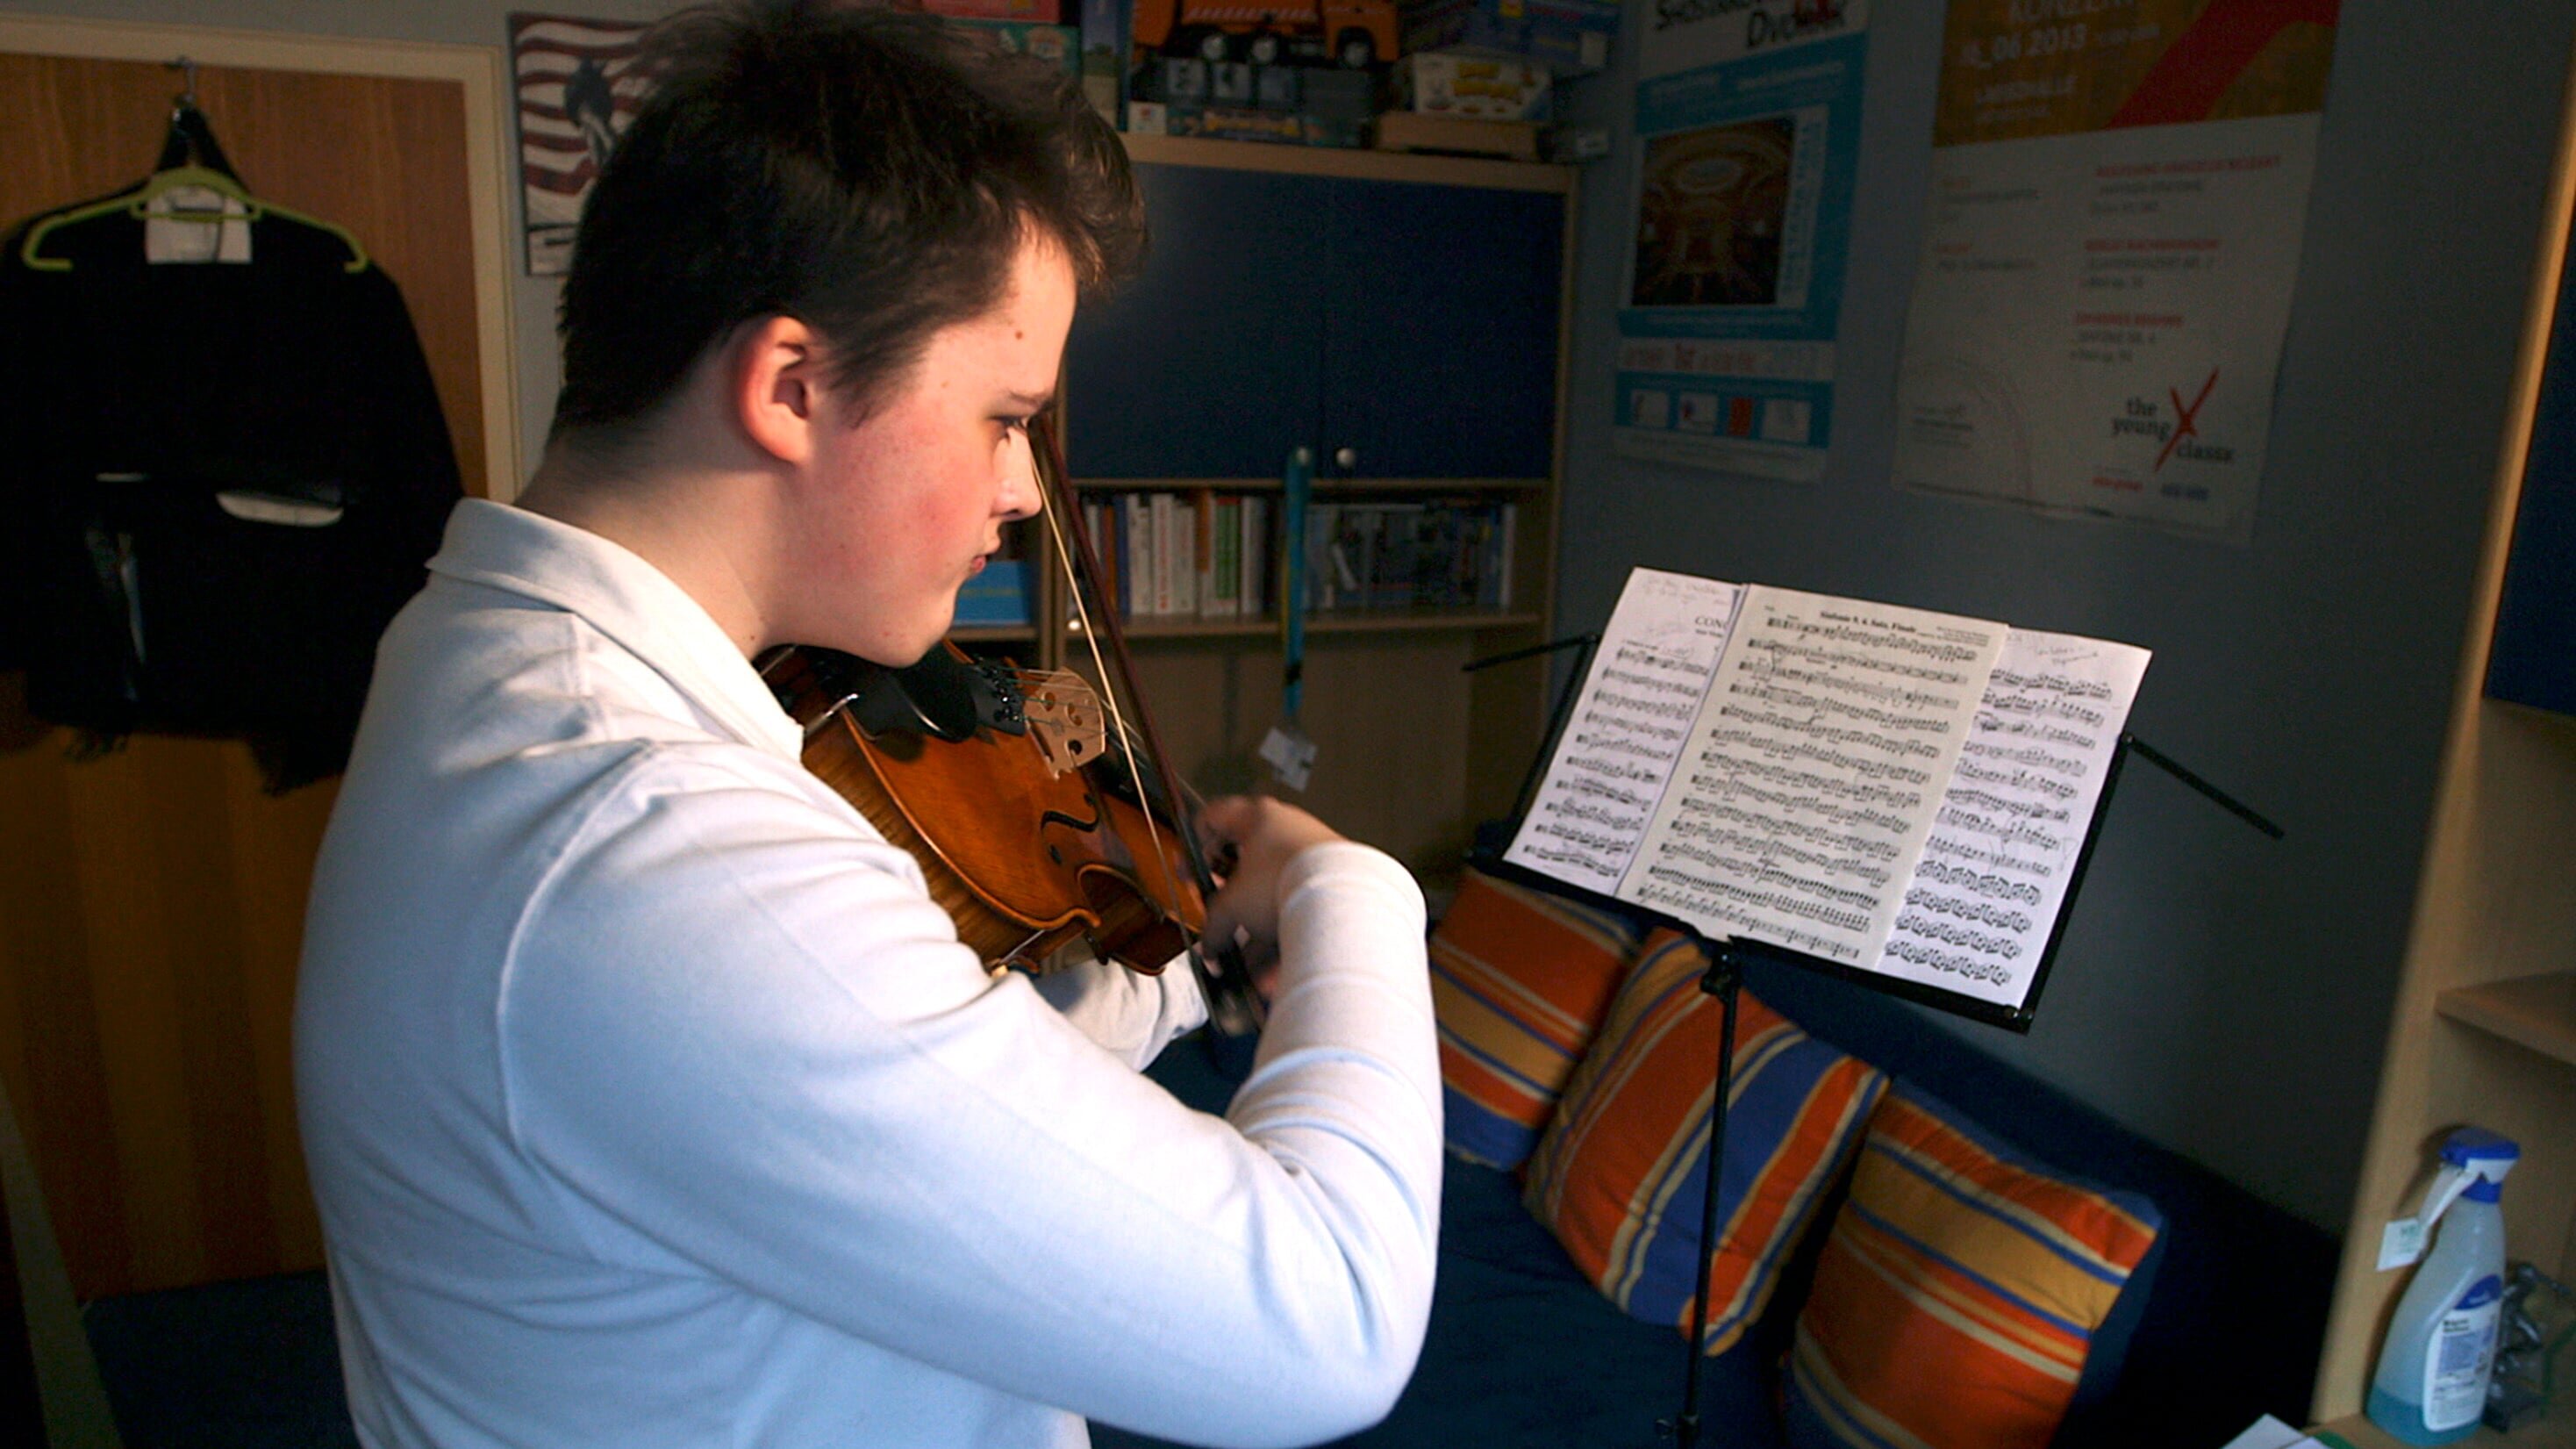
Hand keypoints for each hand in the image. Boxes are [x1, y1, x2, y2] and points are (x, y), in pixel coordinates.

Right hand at [1198, 795, 1343, 972]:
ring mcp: (1311, 854)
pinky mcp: (1330, 880)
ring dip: (1255, 929)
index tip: (1188, 873)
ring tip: (1244, 960)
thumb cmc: (1288, 881)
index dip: (1194, 846)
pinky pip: (1298, 908)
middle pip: (1246, 862)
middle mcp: (1287, 829)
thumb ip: (1214, 923)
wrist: (1341, 896)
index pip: (1214, 818)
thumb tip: (1211, 944)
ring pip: (1273, 893)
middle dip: (1230, 900)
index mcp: (1257, 817)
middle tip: (1219, 918)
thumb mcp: (1233, 904)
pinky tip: (1270, 968)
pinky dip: (1283, 935)